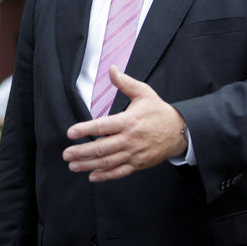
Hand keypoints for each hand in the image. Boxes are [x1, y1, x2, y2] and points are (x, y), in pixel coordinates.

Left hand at [62, 66, 186, 181]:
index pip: (102, 127)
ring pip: (108, 162)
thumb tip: (111, 69)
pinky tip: (92, 176)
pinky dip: (105, 176)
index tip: (70, 133)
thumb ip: (125, 82)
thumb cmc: (158, 111)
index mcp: (128, 120)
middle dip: (82, 152)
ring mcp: (134, 153)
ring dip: (88, 165)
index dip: (85, 130)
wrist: (180, 131)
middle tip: (66, 153)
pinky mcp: (138, 164)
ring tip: (73, 165)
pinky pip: (120, 172)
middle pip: (102, 147)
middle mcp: (130, 139)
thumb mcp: (144, 92)